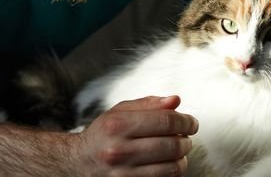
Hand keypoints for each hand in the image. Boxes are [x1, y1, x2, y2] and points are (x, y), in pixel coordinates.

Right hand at [71, 95, 197, 175]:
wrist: (79, 161)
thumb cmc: (103, 133)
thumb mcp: (119, 111)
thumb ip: (148, 104)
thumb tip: (175, 101)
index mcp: (117, 125)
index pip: (165, 121)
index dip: (185, 121)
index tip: (191, 122)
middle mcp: (119, 150)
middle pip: (171, 145)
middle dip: (186, 140)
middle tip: (186, 137)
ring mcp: (124, 173)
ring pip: (171, 167)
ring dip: (182, 158)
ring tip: (179, 151)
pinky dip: (172, 171)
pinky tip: (169, 163)